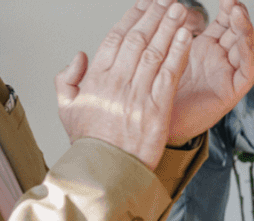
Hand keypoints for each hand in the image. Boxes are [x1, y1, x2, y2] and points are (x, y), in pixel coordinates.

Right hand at [56, 0, 192, 169]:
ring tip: (179, 10)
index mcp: (97, 78)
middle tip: (166, 0)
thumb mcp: (66, 108)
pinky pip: (170, 73)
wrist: (105, 170)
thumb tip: (79, 56)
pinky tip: (187, 37)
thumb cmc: (91, 143)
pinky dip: (178, 52)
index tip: (144, 4)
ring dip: (169, 27)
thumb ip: (67, 78)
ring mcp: (138, 93)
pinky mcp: (157, 107)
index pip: (116, 38)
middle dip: (154, 16)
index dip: (132, 17)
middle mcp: (118, 81)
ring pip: (156, 51)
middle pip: (139, 39)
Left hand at [168, 0, 253, 144]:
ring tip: (237, 12)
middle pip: (236, 33)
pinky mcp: (231, 93)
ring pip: (245, 48)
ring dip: (244, 30)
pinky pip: (247, 71)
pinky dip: (247, 54)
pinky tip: (242, 41)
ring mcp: (227, 76)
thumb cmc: (158, 95)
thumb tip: (163, 5)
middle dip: (237, 14)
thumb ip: (167, 34)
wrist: (157, 127)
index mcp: (204, 50)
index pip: (221, 25)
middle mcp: (219, 61)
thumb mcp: (162, 56)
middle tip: (233, 1)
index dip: (225, 10)